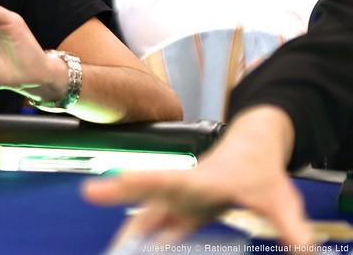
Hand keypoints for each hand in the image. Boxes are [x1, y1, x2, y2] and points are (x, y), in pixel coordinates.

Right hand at [81, 106, 312, 248]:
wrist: (252, 151)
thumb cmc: (260, 169)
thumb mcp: (279, 199)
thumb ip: (289, 227)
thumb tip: (304, 253)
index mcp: (204, 180)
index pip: (170, 180)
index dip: (142, 181)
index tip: (119, 179)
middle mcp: (185, 188)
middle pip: (148, 191)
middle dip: (120, 192)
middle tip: (91, 193)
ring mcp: (180, 199)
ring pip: (148, 211)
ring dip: (130, 225)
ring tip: (112, 245)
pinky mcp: (181, 210)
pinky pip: (158, 225)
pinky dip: (143, 237)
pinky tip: (133, 248)